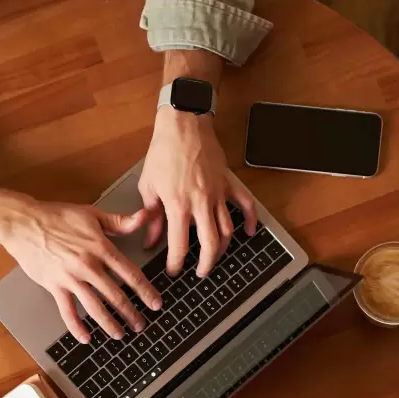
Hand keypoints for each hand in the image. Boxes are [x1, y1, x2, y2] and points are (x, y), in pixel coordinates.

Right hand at [0, 183, 161, 342]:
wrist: (24, 223)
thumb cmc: (57, 216)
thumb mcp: (92, 214)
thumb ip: (120, 222)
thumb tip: (144, 217)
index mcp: (101, 248)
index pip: (130, 274)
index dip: (145, 291)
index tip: (156, 303)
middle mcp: (88, 266)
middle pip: (115, 295)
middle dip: (131, 313)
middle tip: (141, 325)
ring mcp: (71, 278)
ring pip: (95, 307)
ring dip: (110, 324)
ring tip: (120, 334)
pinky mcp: (54, 286)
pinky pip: (67, 311)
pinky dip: (77, 327)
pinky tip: (86, 338)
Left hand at [139, 106, 257, 277]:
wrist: (183, 124)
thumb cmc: (163, 152)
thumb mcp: (149, 186)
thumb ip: (151, 216)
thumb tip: (150, 239)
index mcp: (178, 205)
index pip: (179, 245)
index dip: (176, 263)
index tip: (174, 270)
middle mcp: (201, 202)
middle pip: (210, 244)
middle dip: (206, 264)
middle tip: (200, 273)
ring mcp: (218, 193)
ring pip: (228, 229)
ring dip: (223, 248)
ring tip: (215, 256)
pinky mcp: (229, 183)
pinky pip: (245, 205)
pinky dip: (250, 220)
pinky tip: (248, 233)